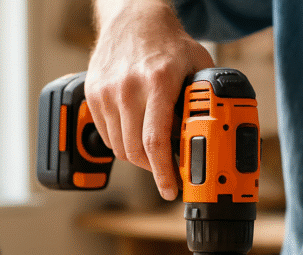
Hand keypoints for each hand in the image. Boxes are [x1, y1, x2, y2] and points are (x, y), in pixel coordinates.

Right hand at [85, 0, 214, 199]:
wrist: (133, 18)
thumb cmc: (169, 44)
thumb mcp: (197, 66)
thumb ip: (204, 100)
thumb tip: (210, 137)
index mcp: (158, 81)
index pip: (156, 142)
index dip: (163, 173)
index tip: (170, 189)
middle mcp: (128, 88)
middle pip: (136, 151)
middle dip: (153, 170)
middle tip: (168, 173)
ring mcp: (107, 91)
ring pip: (120, 148)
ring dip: (139, 158)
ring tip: (155, 152)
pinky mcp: (93, 94)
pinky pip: (107, 136)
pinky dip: (123, 144)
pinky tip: (138, 135)